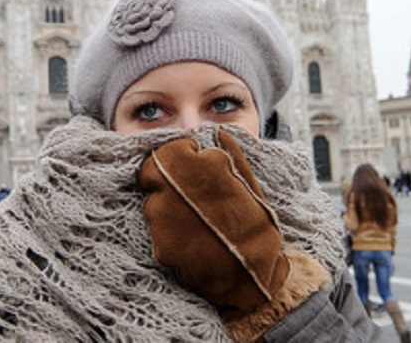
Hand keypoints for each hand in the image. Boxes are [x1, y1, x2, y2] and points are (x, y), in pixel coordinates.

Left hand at [138, 127, 328, 324]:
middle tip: (190, 195)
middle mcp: (175, 189)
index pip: (167, 152)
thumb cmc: (256, 228)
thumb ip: (231, 154)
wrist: (253, 278)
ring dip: (168, 207)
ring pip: (153, 204)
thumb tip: (220, 131)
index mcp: (200, 168)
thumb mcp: (251, 185)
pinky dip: (170, 232)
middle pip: (153, 176)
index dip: (178, 158)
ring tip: (196, 221)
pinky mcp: (159, 246)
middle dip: (169, 182)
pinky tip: (192, 239)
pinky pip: (157, 231)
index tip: (190, 166)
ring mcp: (164, 219)